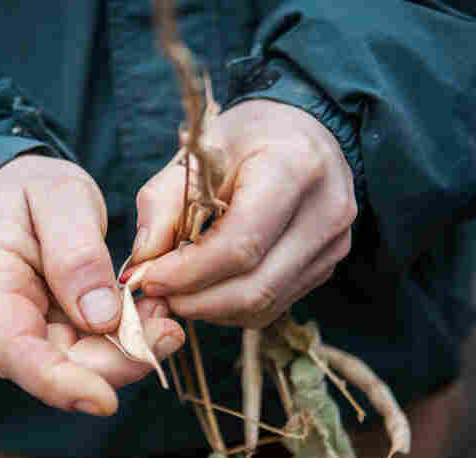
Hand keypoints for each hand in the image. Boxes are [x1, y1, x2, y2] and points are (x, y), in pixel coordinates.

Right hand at [0, 155, 184, 415]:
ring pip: (79, 363)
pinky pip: (91, 348)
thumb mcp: (58, 196)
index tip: (105, 400)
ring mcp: (24, 330)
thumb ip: (75, 251)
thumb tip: (101, 318)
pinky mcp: (51, 333)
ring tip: (163, 313)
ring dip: (127, 348)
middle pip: (55, 365)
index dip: (58, 382)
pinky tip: (152, 312)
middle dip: (116, 360)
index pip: (13, 350)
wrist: (21, 193)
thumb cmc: (32, 188)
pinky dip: (126, 337)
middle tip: (168, 331)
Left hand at [132, 100, 356, 327]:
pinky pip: (273, 305)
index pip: (240, 245)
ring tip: (175, 291)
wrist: (301, 131)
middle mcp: (326, 211)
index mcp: (294, 169)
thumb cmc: (245, 138)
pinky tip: (206, 288)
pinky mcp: (327, 266)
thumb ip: (163, 204)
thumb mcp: (196, 153)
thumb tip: (142, 262)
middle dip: (195, 300)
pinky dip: (230, 307)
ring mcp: (333, 244)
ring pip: (264, 304)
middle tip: (155, 294)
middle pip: (255, 286)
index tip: (148, 278)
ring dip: (210, 309)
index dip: (188, 272)